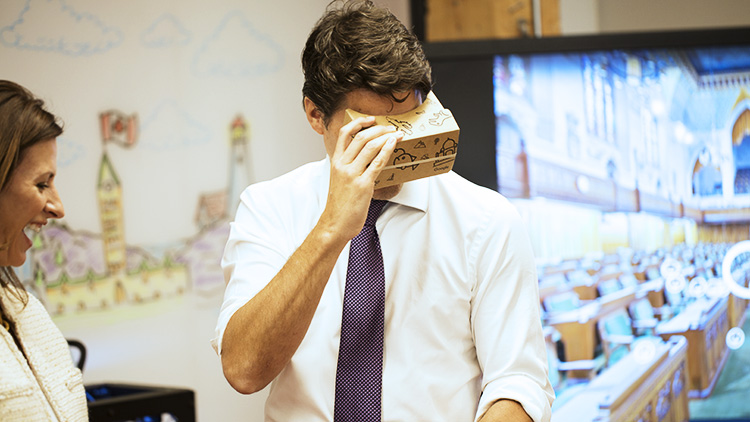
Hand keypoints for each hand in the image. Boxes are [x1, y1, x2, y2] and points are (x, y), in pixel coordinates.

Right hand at [321, 116, 402, 240]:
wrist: (335, 224)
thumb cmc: (339, 205)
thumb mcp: (338, 181)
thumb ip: (348, 168)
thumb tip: (367, 160)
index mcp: (335, 162)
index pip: (343, 134)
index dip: (358, 122)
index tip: (370, 119)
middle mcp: (342, 165)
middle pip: (360, 137)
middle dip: (378, 128)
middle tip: (390, 128)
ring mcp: (352, 174)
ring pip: (370, 146)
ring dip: (386, 137)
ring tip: (397, 134)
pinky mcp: (363, 185)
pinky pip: (377, 162)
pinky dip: (387, 150)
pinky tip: (394, 144)